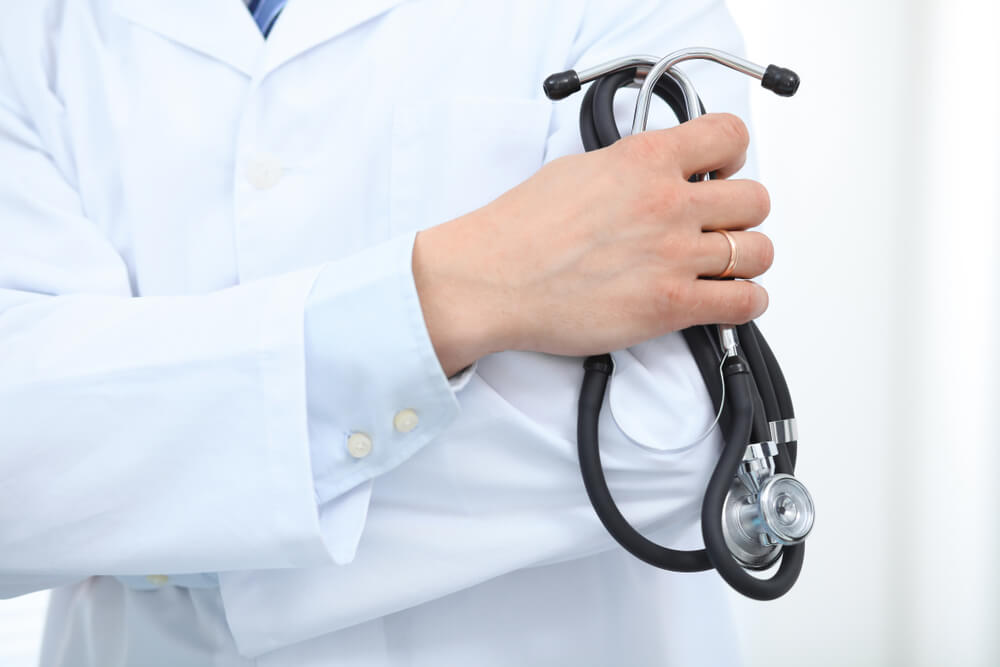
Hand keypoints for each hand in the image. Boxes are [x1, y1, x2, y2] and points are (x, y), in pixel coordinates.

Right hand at [413, 113, 772, 376]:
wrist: (492, 279)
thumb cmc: (520, 229)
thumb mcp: (578, 169)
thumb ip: (629, 168)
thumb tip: (652, 174)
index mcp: (645, 160)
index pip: (729, 137)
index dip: (731, 155)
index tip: (721, 170)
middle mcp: (668, 204)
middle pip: (753, 200)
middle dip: (740, 213)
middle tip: (716, 225)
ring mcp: (673, 256)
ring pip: (758, 251)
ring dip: (746, 259)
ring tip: (723, 266)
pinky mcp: (669, 306)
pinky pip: (745, 304)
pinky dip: (745, 303)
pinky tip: (726, 300)